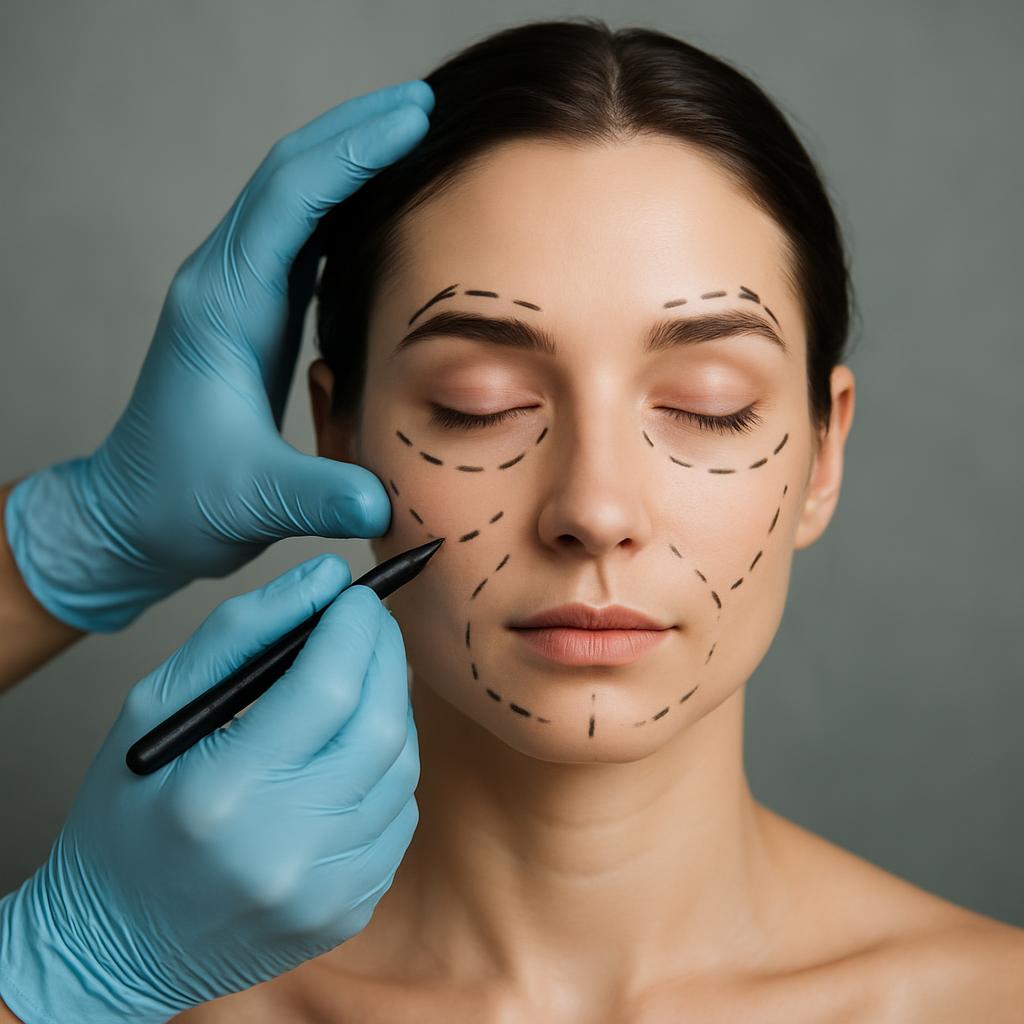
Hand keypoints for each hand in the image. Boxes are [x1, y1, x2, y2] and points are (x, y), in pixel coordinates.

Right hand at [0, 554, 418, 1022]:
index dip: (356, 627)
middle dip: (386, 656)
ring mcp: (324, 889)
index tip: (357, 597)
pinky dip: (387, 768)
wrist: (117, 943)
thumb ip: (242, 631)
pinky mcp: (350, 908)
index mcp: (222, 793)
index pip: (328, 685)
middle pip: (381, 725)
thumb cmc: (128, 812)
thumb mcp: (155, 708)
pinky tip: (352, 750)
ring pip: (401, 767)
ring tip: (357, 682)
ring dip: (390, 708)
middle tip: (369, 625)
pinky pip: (400, 815)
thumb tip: (327, 577)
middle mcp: (283, 848)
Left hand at [4, 79, 433, 631]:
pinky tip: (382, 206)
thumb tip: (383, 502)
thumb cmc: (180, 502)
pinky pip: (301, 239)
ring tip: (412, 136)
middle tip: (426, 105)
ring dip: (348, 160)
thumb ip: (316, 497)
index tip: (414, 121)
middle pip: (288, 177)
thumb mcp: (250, 504)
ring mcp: (237, 295)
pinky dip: (342, 206)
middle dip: (355, 132)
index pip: (289, 203)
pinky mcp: (254, 315)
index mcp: (222, 308)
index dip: (352, 155)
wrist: (136, 513)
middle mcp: (225, 285)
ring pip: (293, 200)